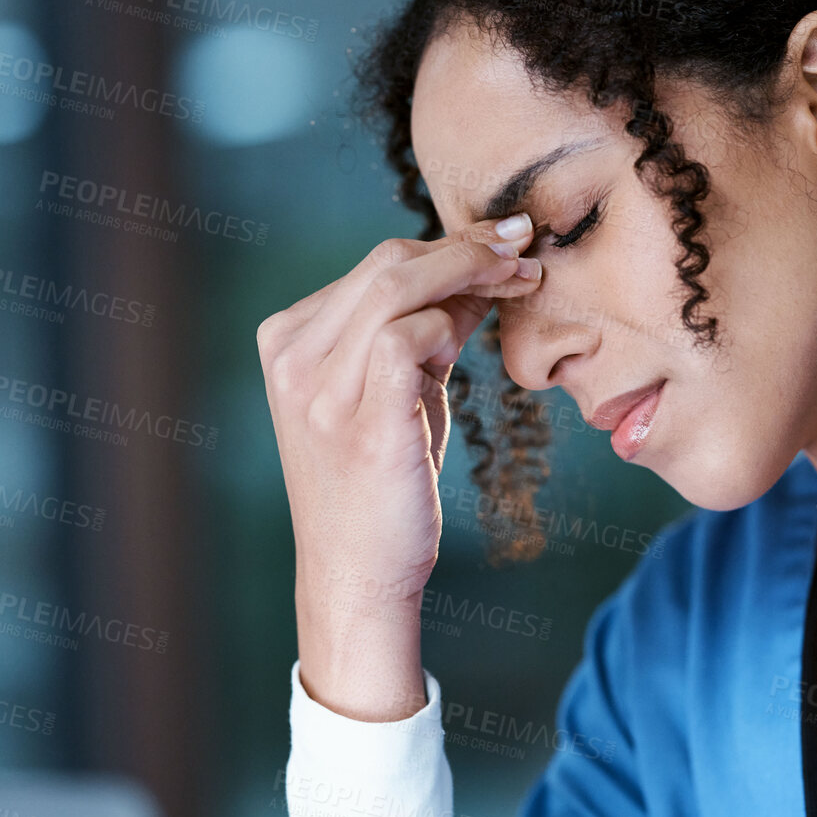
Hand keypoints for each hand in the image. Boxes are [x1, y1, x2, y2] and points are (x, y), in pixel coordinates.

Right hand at [257, 213, 541, 719]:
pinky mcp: (357, 422)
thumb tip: (484, 271)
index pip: (377, 264)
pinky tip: (478, 336)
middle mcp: (293, 357)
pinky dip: (448, 325)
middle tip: (526, 248)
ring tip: (523, 279)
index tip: (507, 243)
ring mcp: (317, 390)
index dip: (450, 246)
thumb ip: (429, 329)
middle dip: (467, 249)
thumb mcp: (400, 391)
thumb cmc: (380, 482)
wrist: (357, 573)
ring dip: (472, 273)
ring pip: (397, 287)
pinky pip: (404, 338)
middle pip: (387, 264)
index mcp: (289, 339)